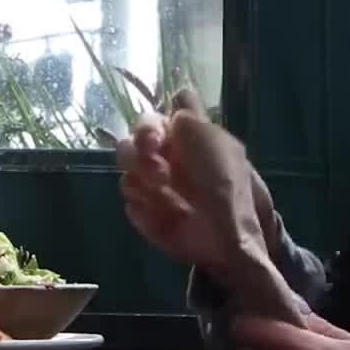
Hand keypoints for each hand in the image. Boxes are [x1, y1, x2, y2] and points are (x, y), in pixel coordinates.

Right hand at [116, 89, 280, 267]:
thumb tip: (170, 115)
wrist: (221, 234)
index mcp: (187, 136)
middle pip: (134, 135)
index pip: (160, 114)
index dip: (154, 120)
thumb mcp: (214, 142)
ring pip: (125, 162)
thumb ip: (189, 119)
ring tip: (164, 190)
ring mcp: (152, 181)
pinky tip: (162, 210)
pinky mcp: (143, 207)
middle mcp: (167, 154)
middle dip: (140, 147)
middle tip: (157, 166)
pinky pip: (127, 195)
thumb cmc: (224, 184)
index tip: (159, 135)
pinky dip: (142, 201)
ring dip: (142, 174)